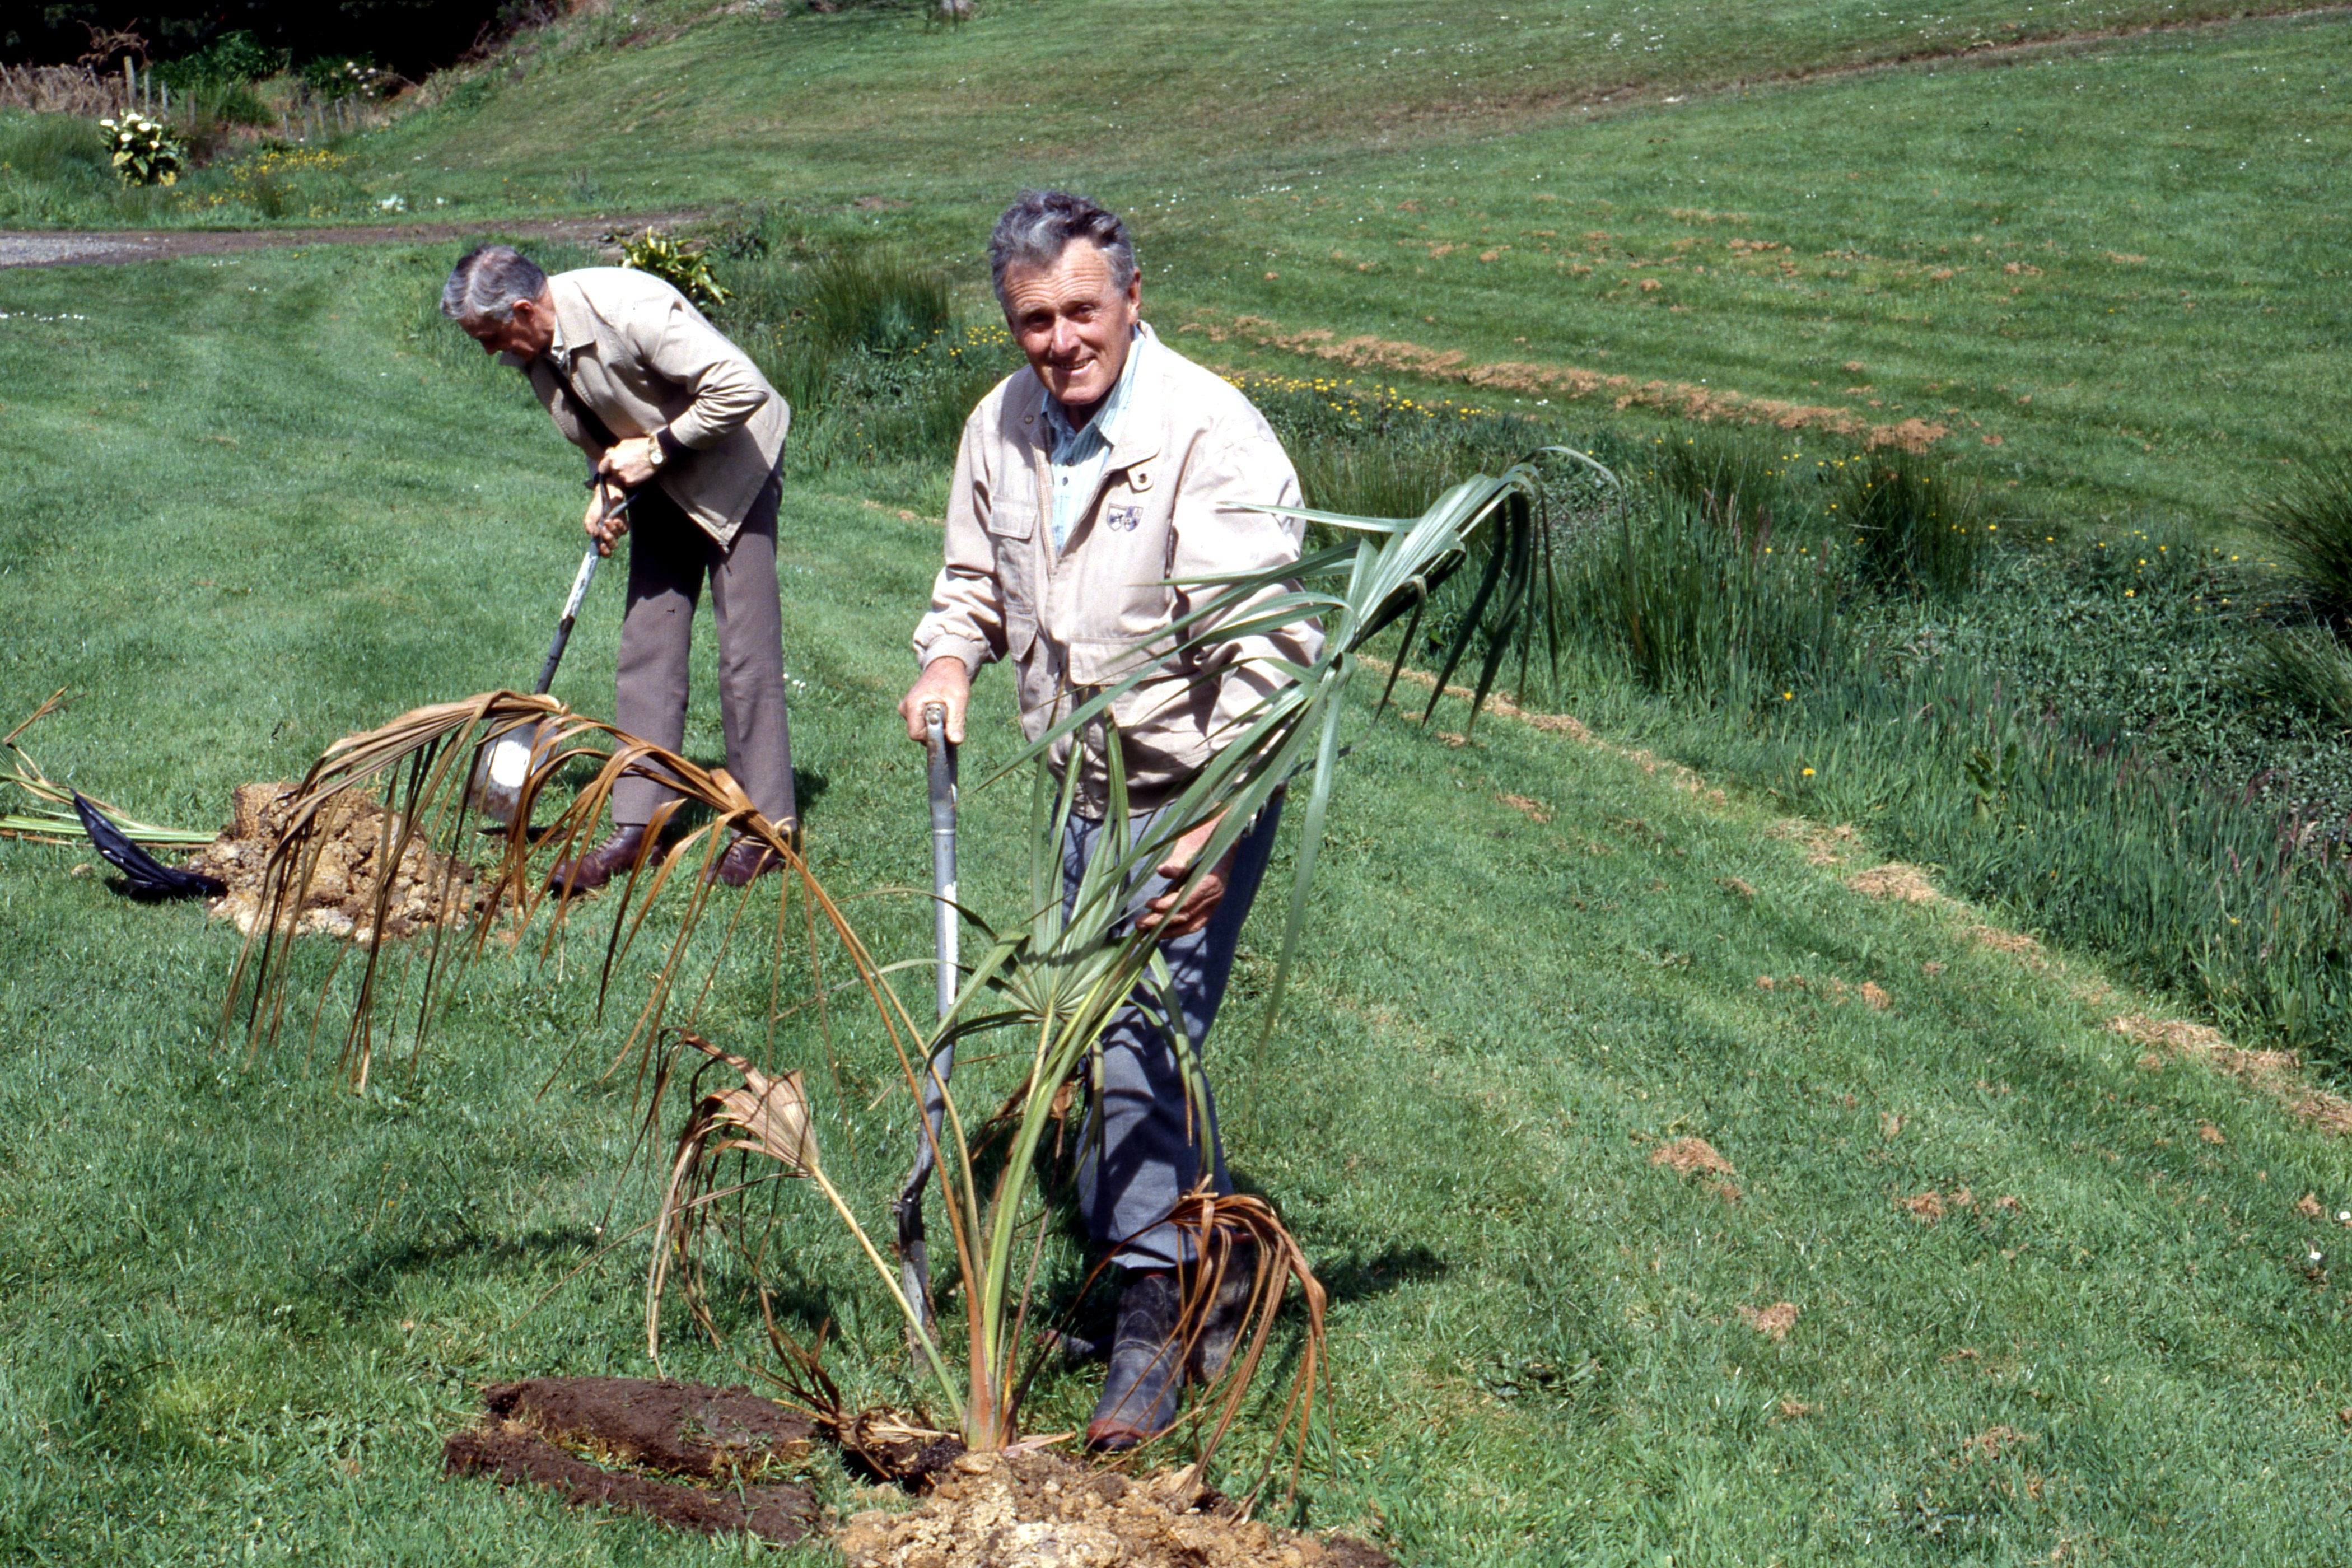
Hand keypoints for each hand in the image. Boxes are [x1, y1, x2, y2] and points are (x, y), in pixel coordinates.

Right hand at [583, 480, 630, 556]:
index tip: (602, 546)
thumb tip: (593, 535)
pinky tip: (615, 519)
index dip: (604, 552)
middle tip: (603, 530)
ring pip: (617, 537)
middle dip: (608, 539)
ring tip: (607, 520)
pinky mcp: (624, 525)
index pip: (604, 552)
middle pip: (612, 546)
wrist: (606, 496)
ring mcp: (617, 532)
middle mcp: (609, 536)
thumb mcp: (590, 518)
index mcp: (599, 538)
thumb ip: (589, 527)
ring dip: (612, 529)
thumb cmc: (596, 508)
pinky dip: (619, 525)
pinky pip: (623, 530)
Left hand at [598, 436, 659, 488]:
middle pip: (613, 474)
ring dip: (626, 477)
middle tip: (629, 468)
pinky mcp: (630, 482)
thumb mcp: (624, 444)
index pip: (602, 468)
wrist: (654, 452)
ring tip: (636, 469)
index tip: (609, 471)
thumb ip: (615, 451)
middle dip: (619, 472)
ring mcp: (622, 475)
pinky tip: (639, 474)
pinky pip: (629, 484)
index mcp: (611, 457)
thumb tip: (611, 454)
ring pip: (621, 479)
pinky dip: (633, 481)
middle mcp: (615, 467)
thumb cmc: (641, 445)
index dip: (607, 469)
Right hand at [901, 657, 971, 744]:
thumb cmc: (952, 679)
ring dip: (938, 726)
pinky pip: (922, 724)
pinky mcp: (912, 710)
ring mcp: (907, 709)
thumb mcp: (958, 698)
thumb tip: (955, 741)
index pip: (915, 734)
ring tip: (948, 710)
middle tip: (950, 715)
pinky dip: (935, 722)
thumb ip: (956, 720)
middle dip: (937, 730)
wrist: (946, 665)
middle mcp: (905, 708)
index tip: (946, 726)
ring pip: (922, 730)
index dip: (932, 735)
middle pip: (919, 734)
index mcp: (912, 704)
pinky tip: (944, 710)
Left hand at [1139, 812, 1230, 937]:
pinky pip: (1195, 923)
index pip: (1186, 901)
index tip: (1147, 904)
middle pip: (1186, 916)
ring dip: (1168, 930)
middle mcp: (1215, 895)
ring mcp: (1215, 902)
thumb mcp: (1190, 843)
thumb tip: (1162, 870)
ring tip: (1146, 932)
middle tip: (1138, 924)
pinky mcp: (1210, 905)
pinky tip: (1162, 930)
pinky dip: (1178, 928)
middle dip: (1161, 922)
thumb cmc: (1203, 835)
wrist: (1224, 831)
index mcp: (1211, 881)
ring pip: (1191, 924)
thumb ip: (1177, 861)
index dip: (1166, 906)